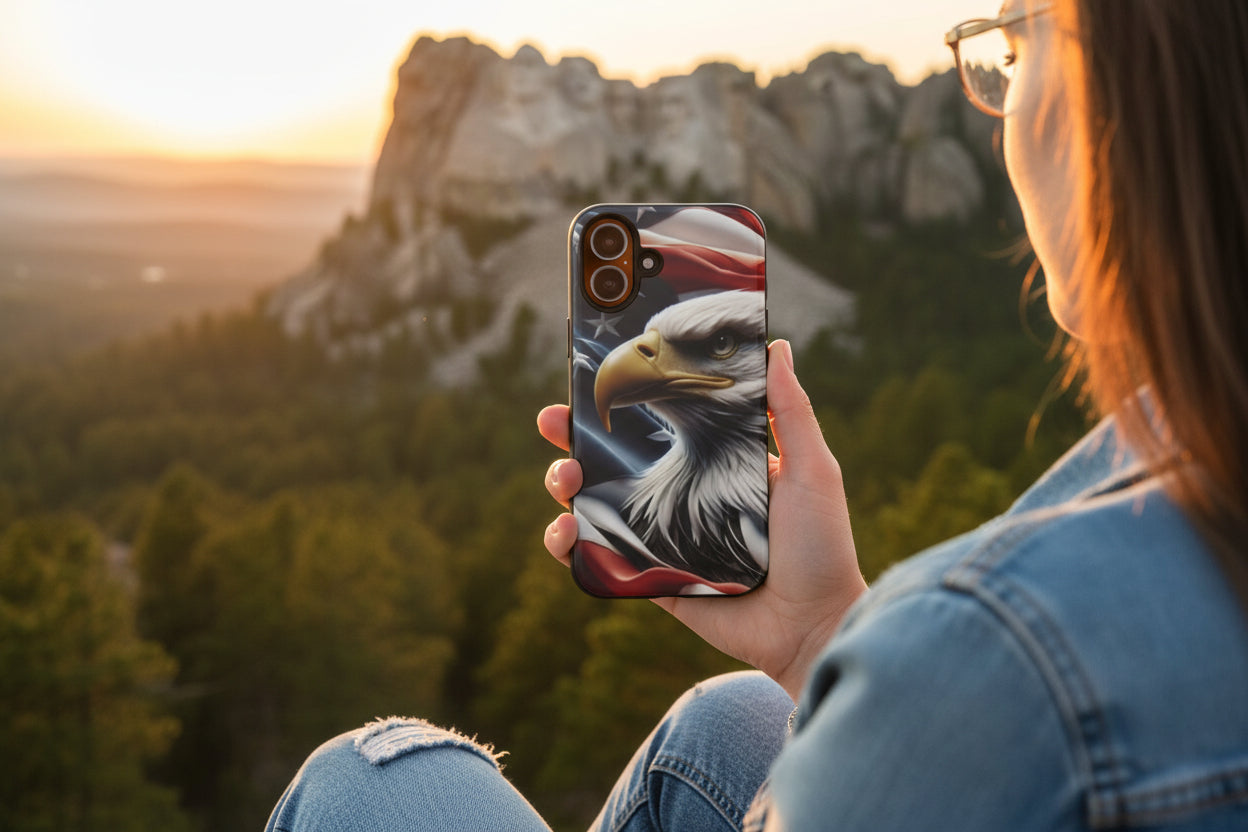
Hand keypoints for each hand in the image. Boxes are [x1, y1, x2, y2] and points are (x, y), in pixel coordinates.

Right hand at [537, 339, 865, 700]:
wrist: (816, 627)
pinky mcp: (652, 580)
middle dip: (573, 437)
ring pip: (594, 504)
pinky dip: (570, 545)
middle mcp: (683, 495)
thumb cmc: (822, 547)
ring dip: (564, 484)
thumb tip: (777, 346)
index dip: (621, 399)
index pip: (657, 421)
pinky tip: (566, 531)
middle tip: (553, 420)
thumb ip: (791, 411)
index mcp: (715, 463)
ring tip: (564, 478)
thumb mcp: (812, 469)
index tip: (589, 378)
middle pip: (612, 459)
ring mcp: (662, 539)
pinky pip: (599, 559)